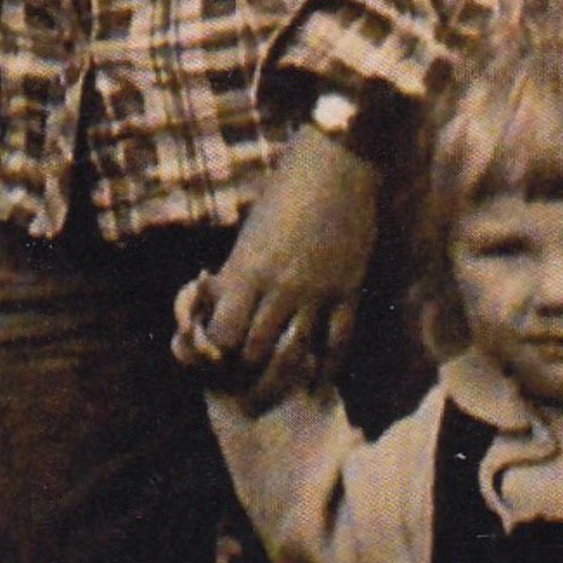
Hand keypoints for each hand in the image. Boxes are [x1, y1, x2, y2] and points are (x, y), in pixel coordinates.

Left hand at [177, 127, 377, 408]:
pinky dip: (326, 370)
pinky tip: (317, 384)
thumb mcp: (249, 233)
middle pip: (254, 351)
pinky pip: (337, 344)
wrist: (336, 166)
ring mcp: (316, 293)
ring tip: (266, 397)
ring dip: (277, 382)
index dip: (214, 350)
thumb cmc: (284, 191)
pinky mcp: (348, 292)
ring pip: (293, 356)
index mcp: (247, 269)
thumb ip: (237, 273)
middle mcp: (279, 288)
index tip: (214, 354)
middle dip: (241, 374)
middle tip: (236, 386)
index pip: (221, 332)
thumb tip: (220, 305)